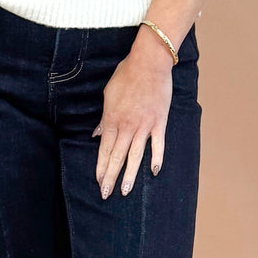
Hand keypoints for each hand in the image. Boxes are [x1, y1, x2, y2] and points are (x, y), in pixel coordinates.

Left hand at [91, 32, 174, 198]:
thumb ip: (104, 118)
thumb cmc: (126, 75)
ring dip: (130, 175)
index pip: (104, 150)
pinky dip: (157, 158)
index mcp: (112, 119)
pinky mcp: (160, 122)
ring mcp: (145, 125)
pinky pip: (158, 144)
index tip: (98, 182)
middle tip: (106, 194)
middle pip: (117, 157)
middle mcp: (128, 126)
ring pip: (136, 155)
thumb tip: (97, 135)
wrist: (149, 63)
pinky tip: (154, 172)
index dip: (100, 167)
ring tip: (125, 191)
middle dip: (110, 177)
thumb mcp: (108, 95)